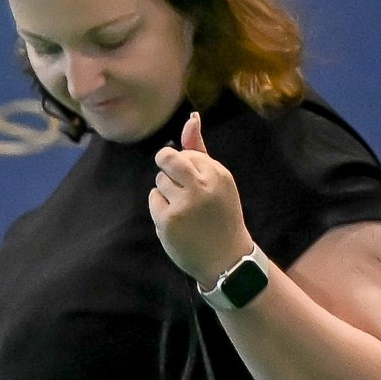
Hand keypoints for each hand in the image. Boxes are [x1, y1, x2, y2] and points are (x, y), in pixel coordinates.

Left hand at [149, 112, 252, 287]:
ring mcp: (185, 204)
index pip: (187, 154)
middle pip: (167, 158)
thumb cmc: (221, 218)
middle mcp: (203, 186)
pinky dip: (161, 210)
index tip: (199, 188)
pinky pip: (153, 200)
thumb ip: (201, 150)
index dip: (187, 169)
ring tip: (183, 211)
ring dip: (166, 193)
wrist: (227, 261)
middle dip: (166, 168)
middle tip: (177, 187)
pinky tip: (177, 223)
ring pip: (159, 180)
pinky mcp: (169, 220)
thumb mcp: (218, 182)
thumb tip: (191, 118)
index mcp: (219, 174)